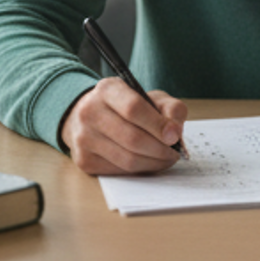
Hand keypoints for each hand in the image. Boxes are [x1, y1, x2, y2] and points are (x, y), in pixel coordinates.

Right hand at [60, 78, 187, 174]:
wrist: (91, 115)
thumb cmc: (127, 105)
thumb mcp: (150, 97)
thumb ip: (170, 108)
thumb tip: (175, 132)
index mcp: (108, 90)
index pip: (133, 108)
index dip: (157, 125)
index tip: (175, 136)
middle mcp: (90, 112)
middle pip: (132, 138)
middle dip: (159, 149)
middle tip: (175, 152)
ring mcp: (84, 138)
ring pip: (126, 159)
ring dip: (153, 162)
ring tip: (166, 158)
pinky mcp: (84, 160)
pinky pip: (119, 171)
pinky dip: (140, 169)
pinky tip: (149, 162)